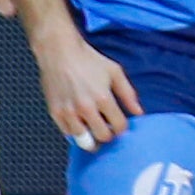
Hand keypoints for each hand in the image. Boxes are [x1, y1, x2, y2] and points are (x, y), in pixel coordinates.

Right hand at [35, 23, 141, 147]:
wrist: (60, 53)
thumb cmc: (88, 60)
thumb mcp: (115, 72)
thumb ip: (128, 94)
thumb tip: (139, 112)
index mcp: (103, 97)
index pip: (119, 126)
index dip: (122, 127)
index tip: (120, 124)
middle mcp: (86, 108)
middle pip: (102, 136)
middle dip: (108, 134)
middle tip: (108, 128)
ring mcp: (69, 113)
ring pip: (84, 140)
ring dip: (91, 138)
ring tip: (94, 130)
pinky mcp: (56, 114)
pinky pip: (68, 134)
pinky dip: (75, 132)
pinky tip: (80, 124)